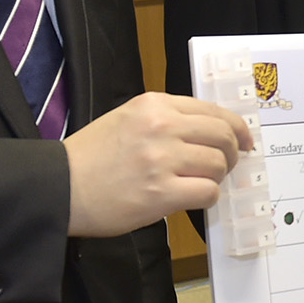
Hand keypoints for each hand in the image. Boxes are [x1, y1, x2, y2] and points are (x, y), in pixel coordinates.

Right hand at [64, 93, 249, 236]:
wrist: (59, 187)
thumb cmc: (91, 157)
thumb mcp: (127, 119)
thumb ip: (166, 119)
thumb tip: (210, 131)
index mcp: (154, 105)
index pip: (213, 110)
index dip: (236, 127)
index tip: (244, 139)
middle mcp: (161, 126)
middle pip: (223, 135)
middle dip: (233, 152)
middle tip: (229, 164)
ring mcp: (162, 160)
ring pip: (219, 164)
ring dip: (218, 176)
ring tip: (203, 182)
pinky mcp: (161, 193)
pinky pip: (207, 192)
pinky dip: (207, 197)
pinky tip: (193, 198)